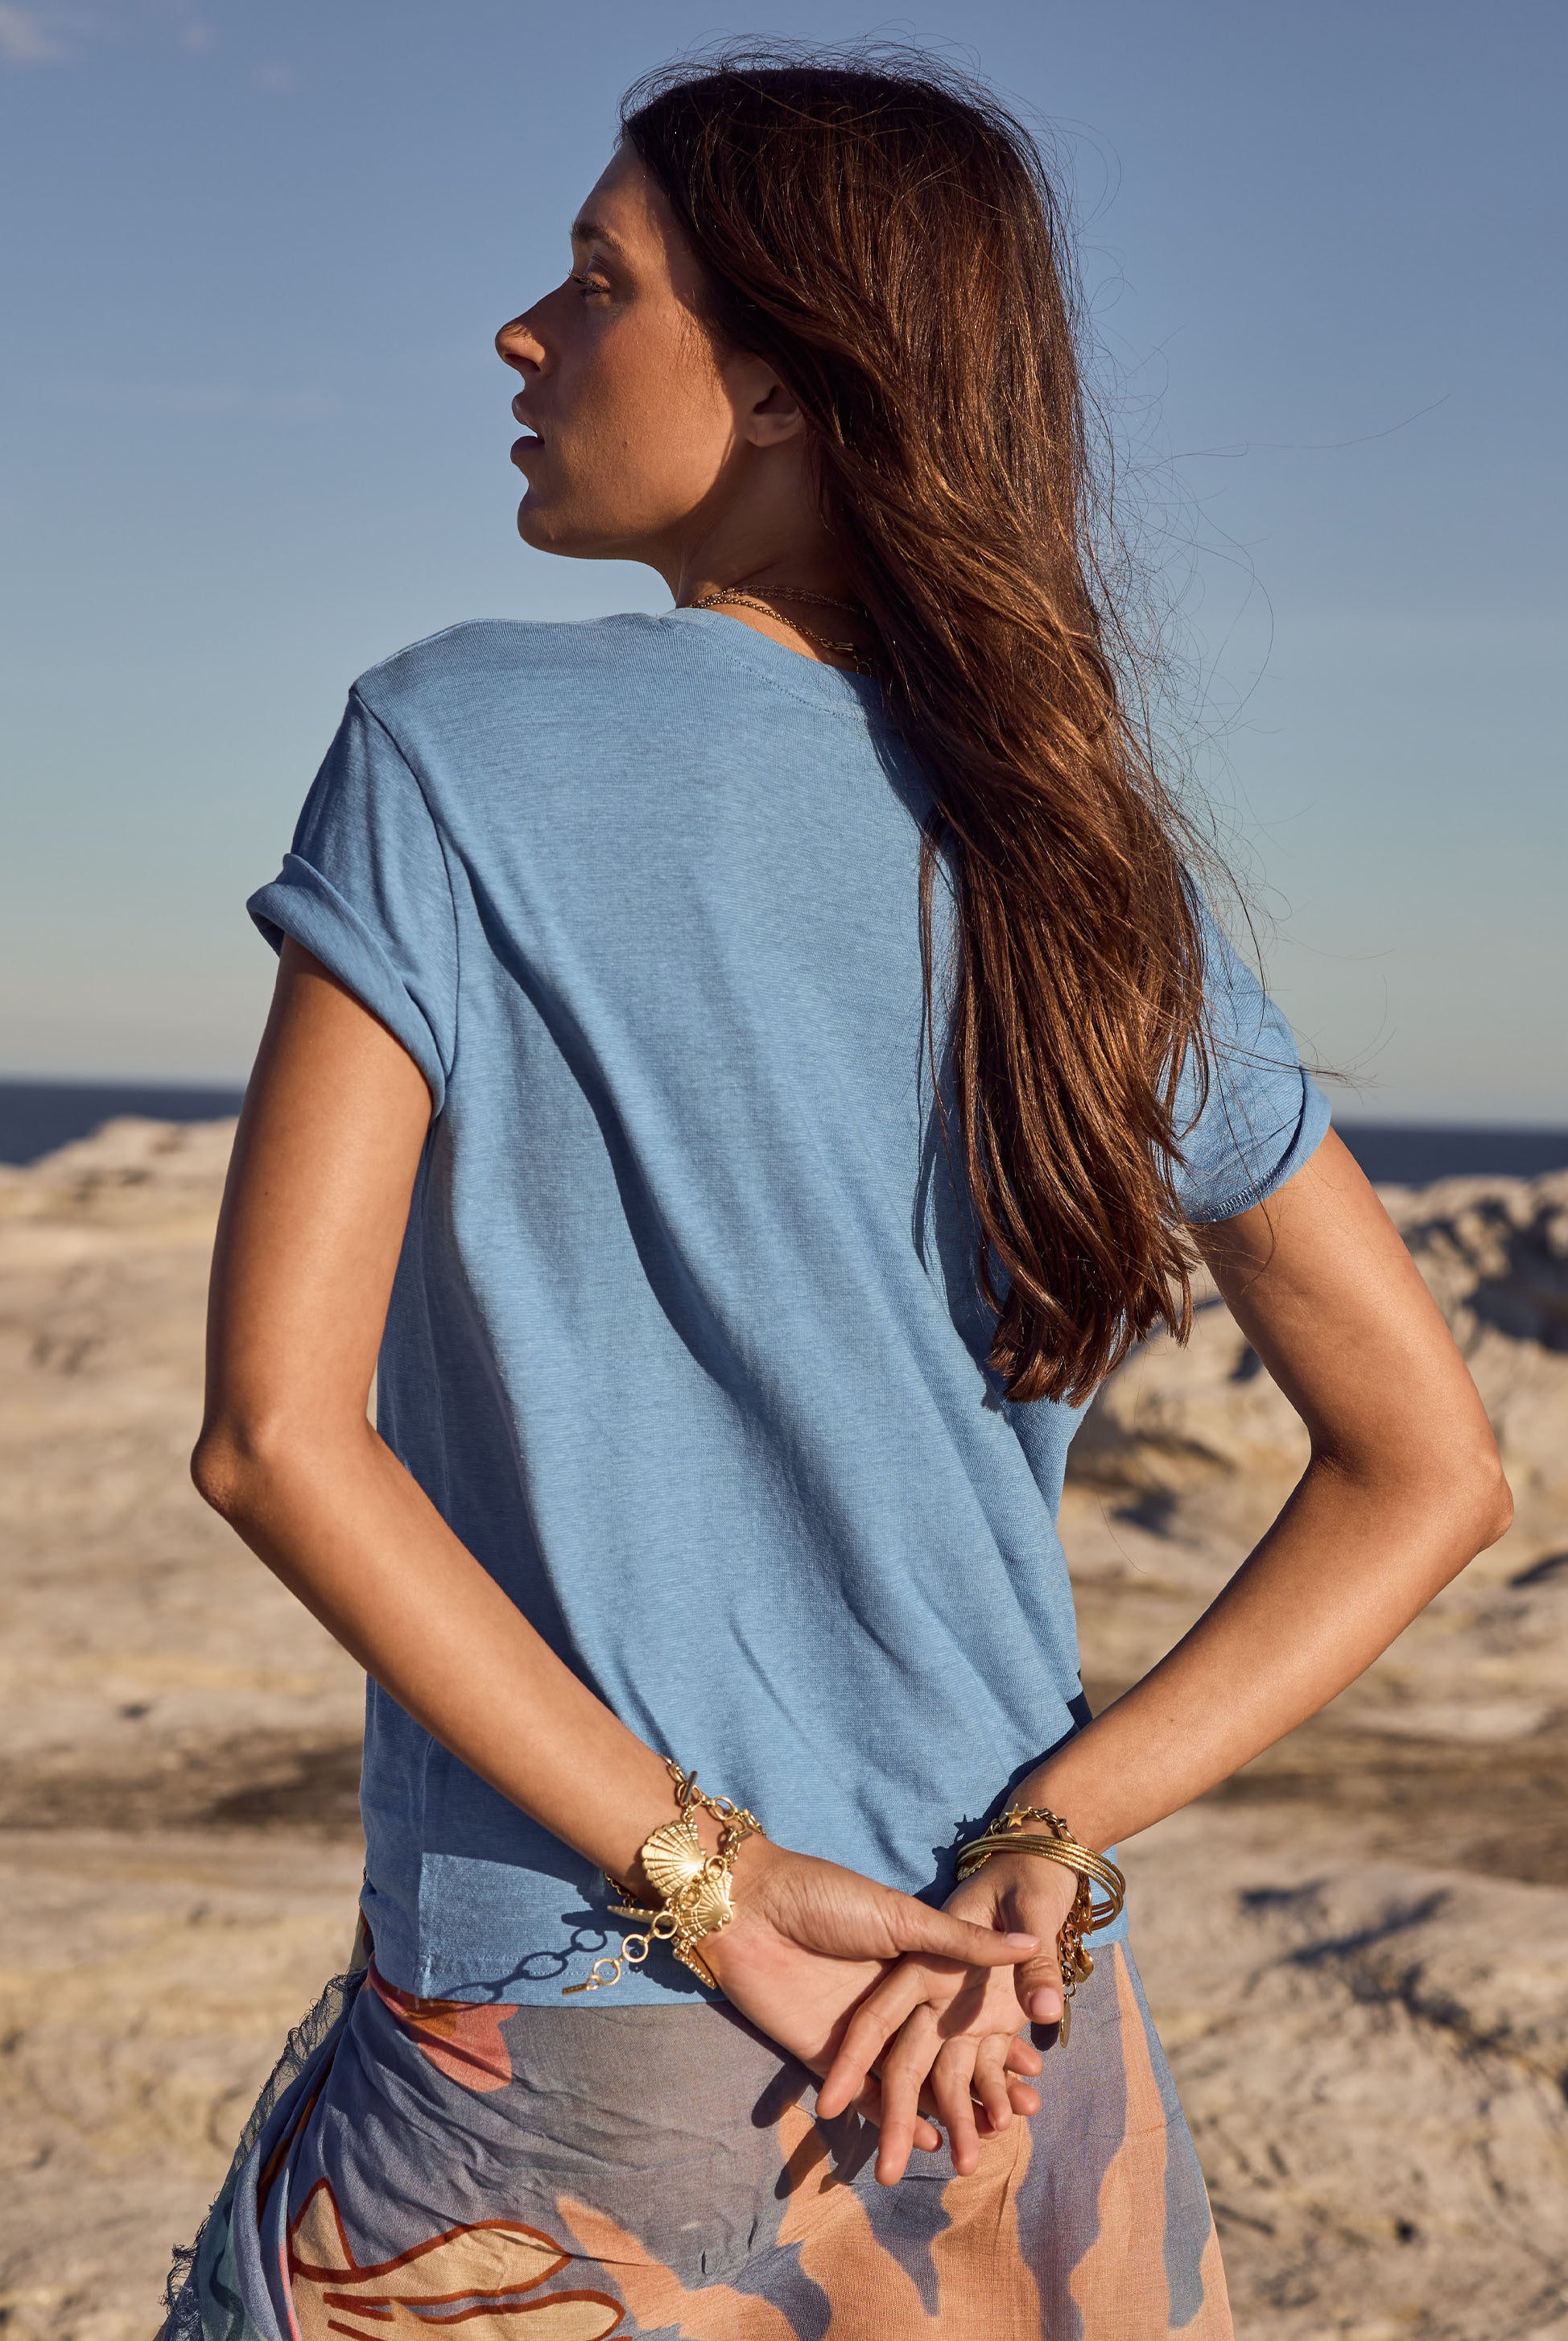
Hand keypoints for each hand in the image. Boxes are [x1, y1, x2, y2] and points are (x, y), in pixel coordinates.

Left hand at [700, 1837, 1044, 2163]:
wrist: (750, 1905)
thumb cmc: (827, 1896)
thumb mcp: (903, 1916)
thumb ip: (959, 1941)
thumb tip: (1029, 1943)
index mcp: (910, 1966)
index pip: (960, 2012)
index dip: (996, 2038)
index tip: (1036, 2069)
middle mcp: (887, 2003)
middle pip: (936, 2054)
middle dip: (975, 2086)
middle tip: (1017, 2118)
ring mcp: (854, 2033)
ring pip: (904, 2081)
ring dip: (936, 2112)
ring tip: (975, 2141)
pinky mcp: (821, 2055)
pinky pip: (861, 2092)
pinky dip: (890, 2115)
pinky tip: (925, 2136)